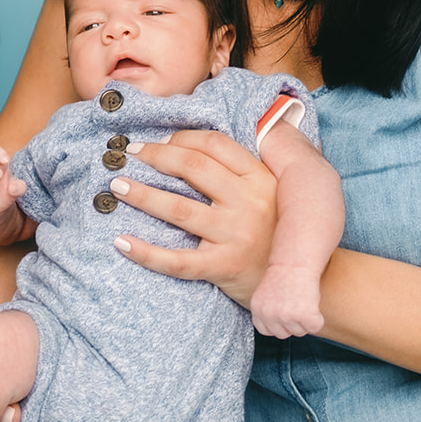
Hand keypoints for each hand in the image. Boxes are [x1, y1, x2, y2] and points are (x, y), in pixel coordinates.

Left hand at [114, 130, 278, 306]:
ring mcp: (236, 236)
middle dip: (155, 157)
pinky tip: (121, 242)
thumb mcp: (270, 193)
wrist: (303, 283)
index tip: (158, 142)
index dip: (181, 139)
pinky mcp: (224, 268)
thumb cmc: (276, 233)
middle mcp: (249, 203)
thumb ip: (241, 171)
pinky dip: (146, 252)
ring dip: (143, 194)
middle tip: (128, 155)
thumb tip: (188, 145)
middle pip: (194, 169)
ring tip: (116, 187)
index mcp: (261, 179)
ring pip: (179, 210)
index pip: (215, 145)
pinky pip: (178, 261)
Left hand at [251, 262, 324, 337]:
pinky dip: (317, 318)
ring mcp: (286, 316)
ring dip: (304, 320)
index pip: (267, 331)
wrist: (296, 261)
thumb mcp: (266, 295)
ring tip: (303, 300)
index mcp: (257, 310)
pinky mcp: (304, 316)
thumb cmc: (284, 275)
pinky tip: (312, 303)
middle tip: (296, 303)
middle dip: (292, 323)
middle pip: (284, 334)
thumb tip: (278, 329)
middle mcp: (269, 315)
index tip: (285, 311)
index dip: (278, 324)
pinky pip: (314, 327)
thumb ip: (268, 312)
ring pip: (300, 332)